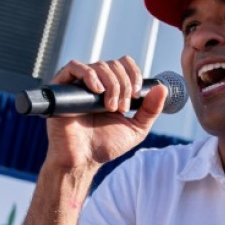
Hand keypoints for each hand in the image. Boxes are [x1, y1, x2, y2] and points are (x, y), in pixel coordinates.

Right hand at [44, 56, 167, 169]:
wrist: (83, 159)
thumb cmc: (105, 146)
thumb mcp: (136, 128)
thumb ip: (150, 110)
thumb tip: (162, 88)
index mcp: (111, 89)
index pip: (124, 65)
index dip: (133, 73)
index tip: (136, 94)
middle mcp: (95, 83)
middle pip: (114, 65)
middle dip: (123, 85)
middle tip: (121, 109)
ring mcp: (78, 84)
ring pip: (99, 65)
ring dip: (111, 84)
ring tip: (110, 107)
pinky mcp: (62, 87)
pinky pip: (74, 67)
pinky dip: (89, 75)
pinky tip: (97, 91)